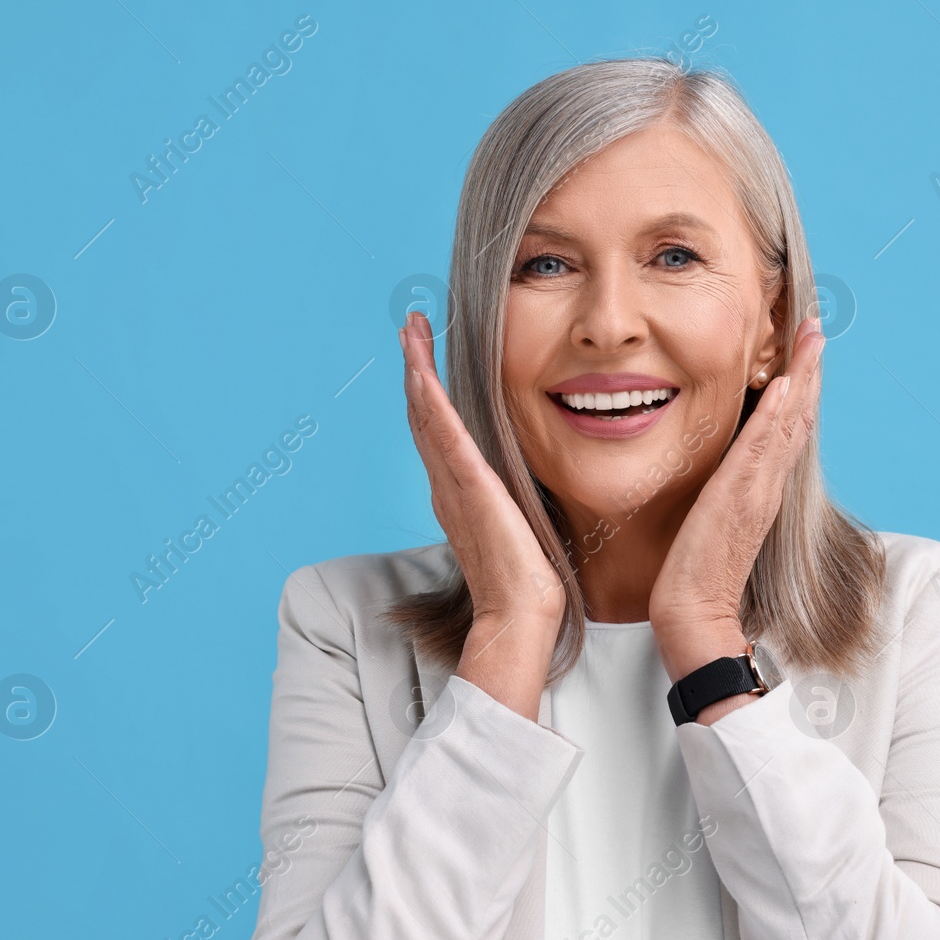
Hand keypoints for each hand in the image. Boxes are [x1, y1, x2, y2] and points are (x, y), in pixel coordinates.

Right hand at [399, 310, 565, 630]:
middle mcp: (446, 484)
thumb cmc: (527, 578)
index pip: (438, 430)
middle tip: (410, 326)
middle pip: (422, 414)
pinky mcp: (470, 486)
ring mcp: (454, 484)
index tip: (426, 354)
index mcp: (459, 492)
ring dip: (417, 368)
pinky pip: (444, 434)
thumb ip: (514, 498)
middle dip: (416, 366)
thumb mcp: (520, 522)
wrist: (520, 613)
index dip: (428, 391)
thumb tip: (529, 482)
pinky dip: (430, 400)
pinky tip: (422, 370)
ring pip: (426, 415)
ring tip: (411, 330)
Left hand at [650, 318, 824, 685]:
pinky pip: (762, 447)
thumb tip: (716, 475)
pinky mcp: (738, 498)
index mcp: (760, 490)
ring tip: (811, 337)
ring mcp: (757, 491)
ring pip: (788, 423)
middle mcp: (766, 486)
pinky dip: (777, 414)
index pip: (785, 430)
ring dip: (802, 377)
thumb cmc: (692, 576)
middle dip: (808, 371)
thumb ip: (719, 494)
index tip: (803, 352)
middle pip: (796, 418)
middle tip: (816, 327)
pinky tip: (786, 383)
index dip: (798, 390)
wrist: (693, 615)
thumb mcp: (709, 521)